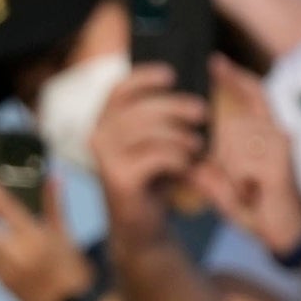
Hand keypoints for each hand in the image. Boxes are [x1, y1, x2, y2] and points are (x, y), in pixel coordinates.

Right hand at [88, 64, 211, 244]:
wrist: (143, 224)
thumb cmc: (154, 177)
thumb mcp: (155, 141)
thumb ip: (160, 116)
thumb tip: (187, 89)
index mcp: (105, 124)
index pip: (119, 90)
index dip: (144, 77)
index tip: (172, 76)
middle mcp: (98, 139)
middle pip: (140, 109)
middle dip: (176, 106)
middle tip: (202, 112)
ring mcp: (106, 160)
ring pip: (148, 131)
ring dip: (181, 135)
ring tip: (197, 146)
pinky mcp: (120, 180)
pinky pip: (156, 157)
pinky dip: (179, 159)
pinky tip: (188, 167)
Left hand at [194, 66, 300, 253]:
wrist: (290, 232)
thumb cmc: (259, 206)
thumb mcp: (226, 186)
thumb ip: (208, 170)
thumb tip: (186, 156)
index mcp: (267, 133)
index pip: (251, 96)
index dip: (233, 78)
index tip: (213, 60)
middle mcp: (279, 131)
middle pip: (231, 128)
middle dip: (225, 159)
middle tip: (245, 184)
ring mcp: (283, 142)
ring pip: (234, 145)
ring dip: (233, 173)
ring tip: (251, 190)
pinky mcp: (282, 158)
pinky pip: (242, 162)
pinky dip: (241, 181)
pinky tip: (256, 192)